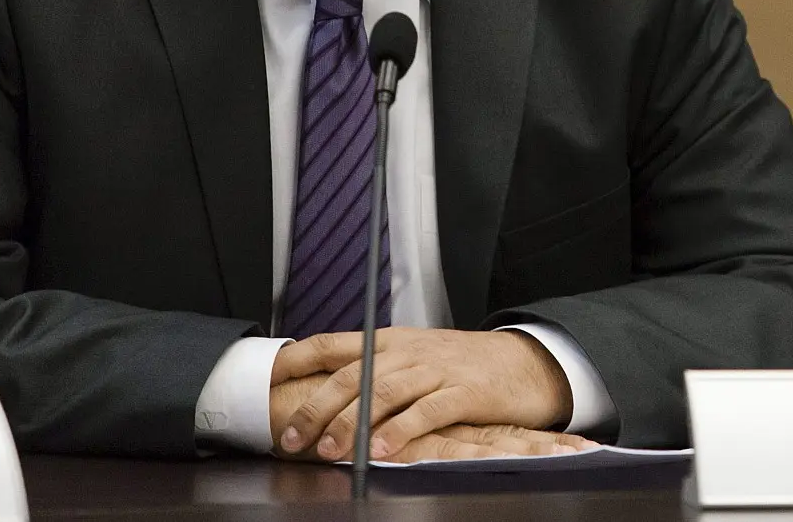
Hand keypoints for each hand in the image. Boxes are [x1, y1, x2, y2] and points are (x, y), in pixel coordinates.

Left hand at [271, 328, 575, 461]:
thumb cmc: (465, 366)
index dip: (296, 358)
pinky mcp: (464, 392)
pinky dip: (401, 431)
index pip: (332, 343)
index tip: (266, 378)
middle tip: (291, 437)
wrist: (527, 362)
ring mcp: (437, 370)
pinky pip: (427, 411)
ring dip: (351, 422)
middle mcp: (409, 352)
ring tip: (329, 450)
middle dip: (316, 406)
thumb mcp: (416, 360)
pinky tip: (381, 450)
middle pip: (352, 373)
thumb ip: (375, 372)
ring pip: (384, 391)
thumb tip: (323, 397)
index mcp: (391, 341)